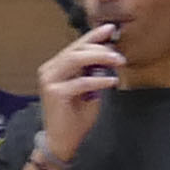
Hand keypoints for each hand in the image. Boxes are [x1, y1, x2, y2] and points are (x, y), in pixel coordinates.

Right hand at [33, 20, 126, 155]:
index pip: (76, 47)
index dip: (93, 36)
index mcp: (56, 67)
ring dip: (99, 58)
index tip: (111, 28)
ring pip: (75, 59)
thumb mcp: (89, 90)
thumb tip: (109, 56)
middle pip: (76, 50)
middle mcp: (49, 70)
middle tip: (119, 53)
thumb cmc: (75, 117)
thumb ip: (94, 72)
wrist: (61, 141)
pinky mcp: (55, 93)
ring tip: (118, 61)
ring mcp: (49, 80)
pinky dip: (98, 80)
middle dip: (100, 47)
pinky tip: (112, 81)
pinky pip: (80, 82)